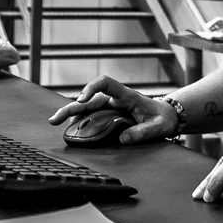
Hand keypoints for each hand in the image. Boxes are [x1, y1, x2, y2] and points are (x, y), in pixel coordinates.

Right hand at [48, 75, 177, 143]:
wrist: (167, 117)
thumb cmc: (163, 118)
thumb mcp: (158, 127)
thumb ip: (143, 132)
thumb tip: (123, 139)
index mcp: (127, 96)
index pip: (106, 83)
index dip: (92, 87)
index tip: (83, 99)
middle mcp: (115, 99)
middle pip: (89, 98)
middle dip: (71, 106)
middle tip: (55, 119)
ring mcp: (111, 107)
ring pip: (87, 107)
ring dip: (71, 113)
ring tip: (55, 122)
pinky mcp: (109, 116)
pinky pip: (91, 116)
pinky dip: (80, 121)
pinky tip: (70, 129)